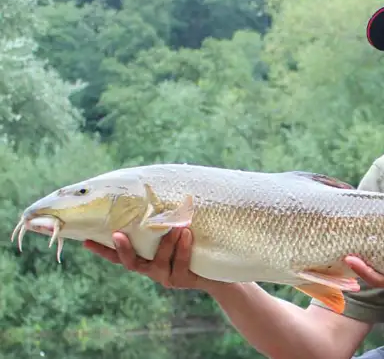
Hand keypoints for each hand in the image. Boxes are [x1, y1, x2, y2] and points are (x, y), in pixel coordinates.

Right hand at [83, 228, 215, 290]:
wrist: (220, 268)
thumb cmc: (195, 242)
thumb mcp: (179, 229)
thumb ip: (165, 217)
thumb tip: (155, 183)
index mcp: (146, 258)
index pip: (117, 256)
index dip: (101, 250)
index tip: (84, 240)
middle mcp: (152, 270)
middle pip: (131, 263)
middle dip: (123, 249)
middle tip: (117, 234)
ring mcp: (166, 277)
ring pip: (158, 262)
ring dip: (166, 242)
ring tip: (176, 226)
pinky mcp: (183, 280)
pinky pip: (180, 265)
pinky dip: (183, 249)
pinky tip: (187, 235)